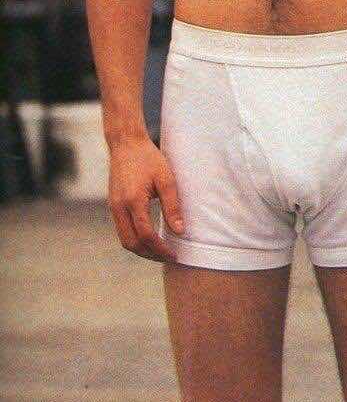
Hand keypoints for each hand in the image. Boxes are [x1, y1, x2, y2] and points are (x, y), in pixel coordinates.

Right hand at [108, 135, 182, 261]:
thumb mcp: (166, 179)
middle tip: (168, 257)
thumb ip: (173, 206)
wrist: (126, 144)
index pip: (145, 235)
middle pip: (131, 243)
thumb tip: (179, 231)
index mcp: (133, 201)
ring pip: (124, 239)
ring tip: (161, 251)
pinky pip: (122, 230)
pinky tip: (150, 239)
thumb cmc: (149, 159)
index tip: (174, 254)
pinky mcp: (113, 206)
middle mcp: (119, 207)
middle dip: (150, 254)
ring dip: (142, 249)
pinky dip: (135, 239)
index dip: (160, 249)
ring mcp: (113, 207)